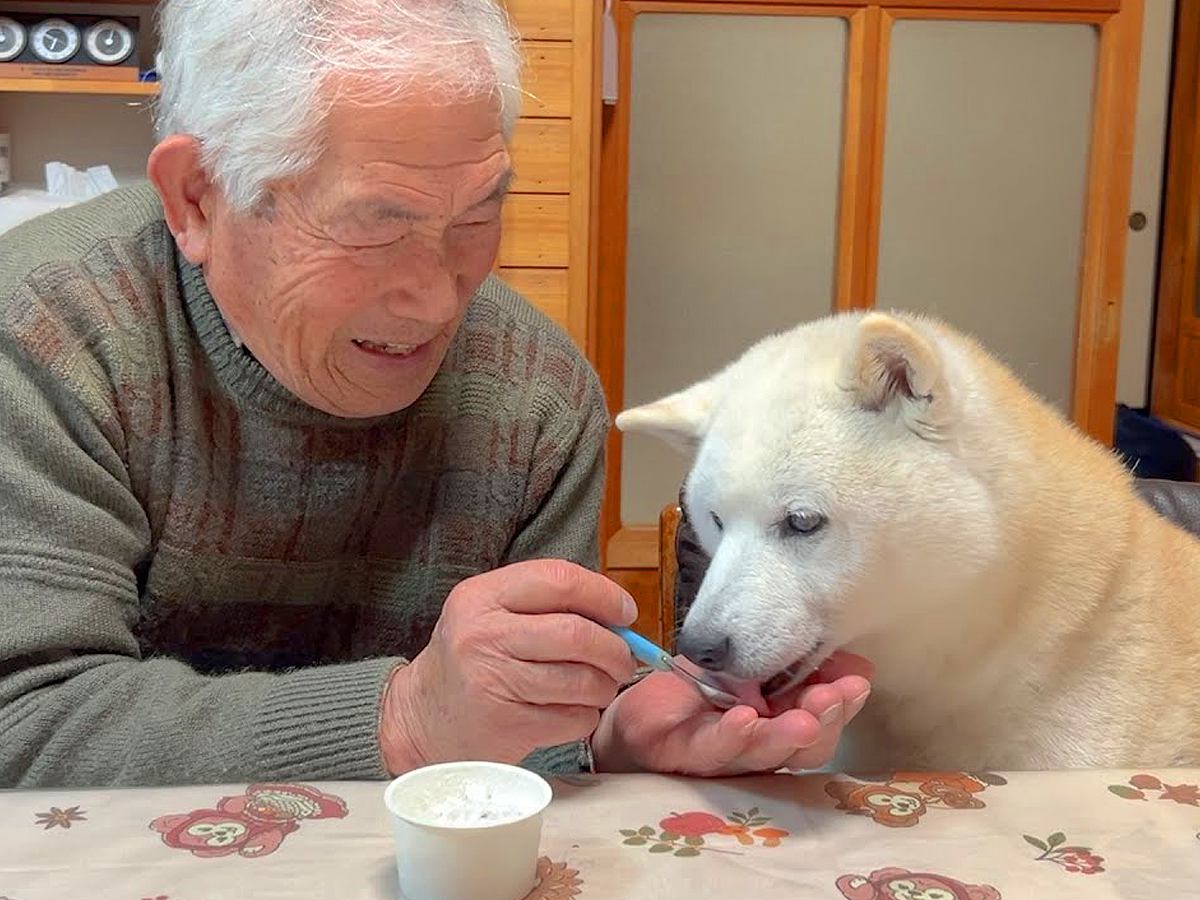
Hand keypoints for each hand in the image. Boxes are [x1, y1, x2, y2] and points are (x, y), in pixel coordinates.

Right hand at [379, 560, 638, 772]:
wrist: (421, 718)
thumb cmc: (471, 660)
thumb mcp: (492, 615)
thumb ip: (547, 605)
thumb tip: (619, 616)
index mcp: (481, 596)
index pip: (559, 579)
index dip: (604, 595)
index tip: (625, 613)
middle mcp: (483, 634)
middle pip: (577, 633)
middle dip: (615, 649)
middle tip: (623, 659)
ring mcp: (493, 680)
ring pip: (582, 680)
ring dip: (605, 686)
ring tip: (599, 686)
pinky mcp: (506, 724)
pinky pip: (573, 717)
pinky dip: (586, 715)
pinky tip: (571, 711)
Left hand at [590, 652, 872, 775]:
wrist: (634, 706)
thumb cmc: (695, 688)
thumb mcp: (749, 666)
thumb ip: (797, 665)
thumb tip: (856, 662)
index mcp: (777, 726)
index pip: (819, 723)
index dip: (842, 706)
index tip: (859, 681)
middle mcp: (756, 750)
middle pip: (801, 749)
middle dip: (824, 721)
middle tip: (836, 696)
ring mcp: (722, 757)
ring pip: (762, 753)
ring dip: (785, 734)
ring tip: (804, 717)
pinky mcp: (683, 754)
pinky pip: (711, 748)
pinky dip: (731, 734)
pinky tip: (745, 717)